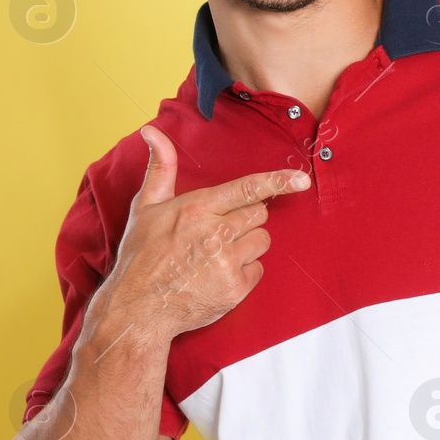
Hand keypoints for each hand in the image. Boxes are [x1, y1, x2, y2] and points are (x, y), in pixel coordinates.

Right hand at [102, 125, 310, 340]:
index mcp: (197, 208)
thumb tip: (152, 131)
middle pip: (258, 214)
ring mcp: (227, 262)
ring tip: (215, 255)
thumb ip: (161, 168)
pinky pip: (258, 269)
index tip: (302, 180)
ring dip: (246, 245)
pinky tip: (217, 275)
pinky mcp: (235, 288)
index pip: (247, 189)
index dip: (277, 182)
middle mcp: (215, 233)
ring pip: (262, 240)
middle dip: (244, 220)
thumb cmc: (141, 255)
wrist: (137, 308)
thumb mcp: (145, 207)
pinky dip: (244, 272)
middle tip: (217, 233)